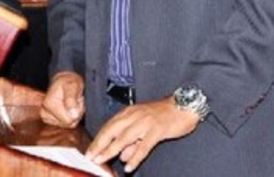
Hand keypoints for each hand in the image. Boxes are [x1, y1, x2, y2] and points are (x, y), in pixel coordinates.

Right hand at [40, 71, 85, 127]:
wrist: (64, 81)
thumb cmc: (68, 82)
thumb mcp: (72, 86)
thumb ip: (71, 99)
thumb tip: (73, 115)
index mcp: (49, 104)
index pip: (68, 120)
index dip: (77, 111)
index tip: (77, 100)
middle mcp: (45, 112)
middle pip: (69, 123)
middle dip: (76, 113)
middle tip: (76, 100)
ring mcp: (47, 117)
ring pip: (69, 124)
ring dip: (75, 114)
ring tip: (73, 102)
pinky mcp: (50, 120)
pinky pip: (67, 124)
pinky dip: (71, 117)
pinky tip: (70, 107)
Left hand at [86, 96, 200, 172]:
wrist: (183, 106)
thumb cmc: (163, 115)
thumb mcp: (143, 127)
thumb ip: (132, 142)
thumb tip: (122, 156)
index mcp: (128, 113)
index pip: (108, 127)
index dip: (98, 140)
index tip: (89, 151)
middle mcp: (133, 116)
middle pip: (111, 131)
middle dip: (99, 145)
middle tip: (90, 157)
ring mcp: (144, 123)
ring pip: (124, 138)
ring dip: (111, 150)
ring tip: (102, 160)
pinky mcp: (156, 130)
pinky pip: (143, 146)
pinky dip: (135, 157)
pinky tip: (129, 166)